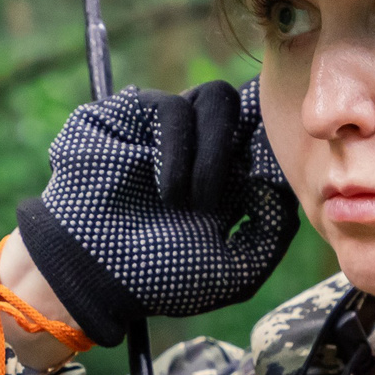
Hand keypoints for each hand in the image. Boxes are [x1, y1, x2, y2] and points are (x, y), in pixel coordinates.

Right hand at [15, 77, 299, 347]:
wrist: (91, 272)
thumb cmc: (159, 277)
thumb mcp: (233, 272)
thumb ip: (272, 235)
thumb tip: (282, 187)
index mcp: (229, 179)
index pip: (266, 138)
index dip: (277, 148)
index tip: (273, 179)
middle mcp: (201, 147)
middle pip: (249, 107)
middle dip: (249, 142)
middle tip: (235, 185)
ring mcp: (166, 129)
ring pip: (216, 98)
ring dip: (212, 151)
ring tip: (192, 200)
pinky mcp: (132, 115)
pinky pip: (171, 107)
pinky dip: (177, 149)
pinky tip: (168, 190)